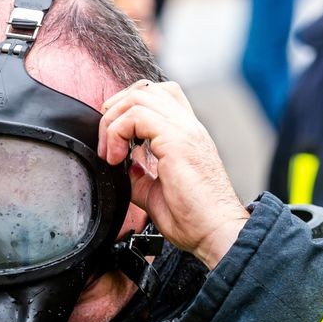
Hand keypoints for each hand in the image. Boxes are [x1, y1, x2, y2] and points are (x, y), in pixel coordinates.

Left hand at [98, 80, 247, 268]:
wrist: (215, 233)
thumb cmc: (194, 219)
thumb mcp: (154, 192)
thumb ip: (139, 173)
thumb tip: (121, 164)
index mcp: (186, 136)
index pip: (158, 96)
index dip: (128, 108)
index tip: (115, 140)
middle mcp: (188, 127)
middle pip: (146, 88)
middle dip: (115, 110)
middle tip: (107, 144)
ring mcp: (185, 130)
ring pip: (139, 96)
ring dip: (113, 121)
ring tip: (111, 154)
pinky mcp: (177, 141)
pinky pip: (137, 115)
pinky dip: (117, 132)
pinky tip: (116, 159)